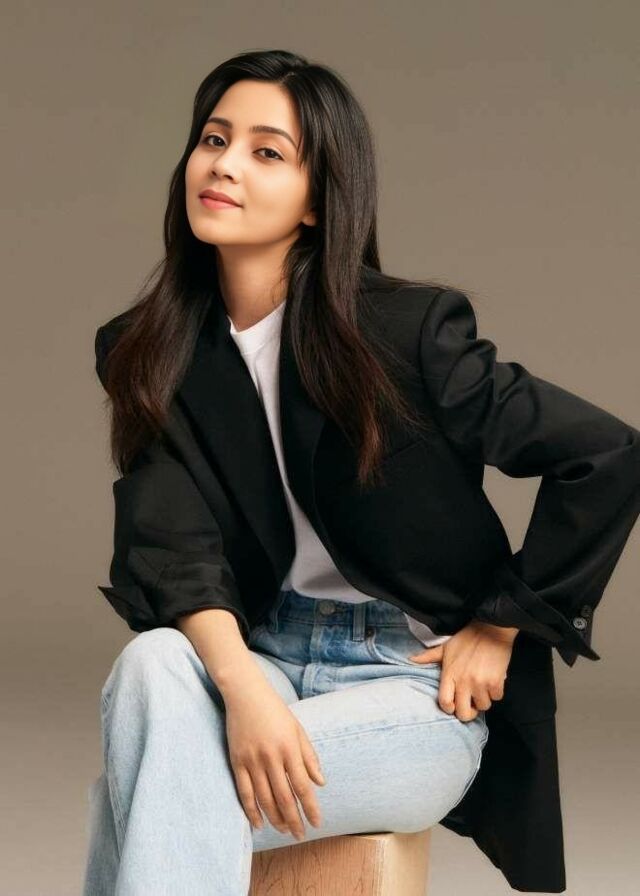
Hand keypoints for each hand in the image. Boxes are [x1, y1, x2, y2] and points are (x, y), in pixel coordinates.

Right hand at [222, 668, 325, 839]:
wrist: (245, 694)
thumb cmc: (275, 710)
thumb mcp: (298, 729)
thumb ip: (309, 756)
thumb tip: (320, 783)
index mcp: (289, 748)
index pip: (303, 786)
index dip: (310, 808)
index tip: (317, 824)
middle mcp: (271, 757)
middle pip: (284, 797)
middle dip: (294, 820)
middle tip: (300, 835)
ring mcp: (252, 760)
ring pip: (265, 799)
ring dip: (275, 819)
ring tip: (284, 830)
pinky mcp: (237, 761)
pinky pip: (244, 792)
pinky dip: (251, 811)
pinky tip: (258, 823)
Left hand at [407, 621, 517, 721]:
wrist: (491, 628)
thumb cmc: (467, 638)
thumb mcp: (445, 647)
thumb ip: (428, 656)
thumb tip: (410, 659)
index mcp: (449, 674)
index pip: (445, 702)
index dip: (450, 708)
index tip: (455, 705)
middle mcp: (463, 681)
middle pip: (464, 713)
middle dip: (469, 712)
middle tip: (472, 704)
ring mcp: (480, 683)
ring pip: (484, 706)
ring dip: (484, 699)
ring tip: (483, 687)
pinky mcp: (496, 682)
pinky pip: (497, 698)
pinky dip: (496, 692)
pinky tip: (494, 680)